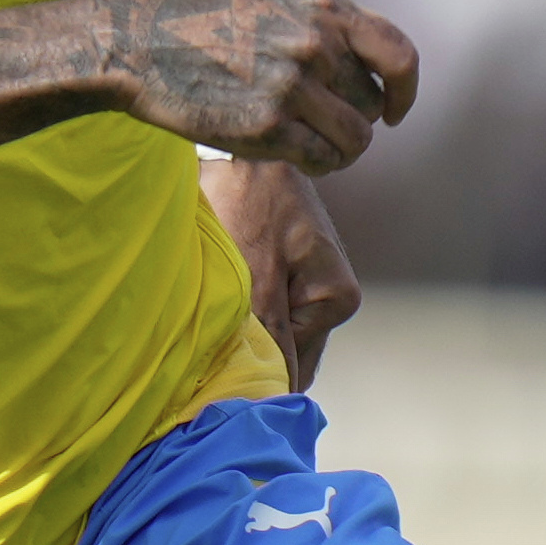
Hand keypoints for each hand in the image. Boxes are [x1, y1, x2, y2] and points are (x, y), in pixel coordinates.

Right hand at [96, 0, 418, 174]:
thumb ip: (324, 21)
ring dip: (338, 150)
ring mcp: (293, 86)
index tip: (393, 111)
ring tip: (309, 144)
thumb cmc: (204, 21)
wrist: (141, 45)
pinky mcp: (268, 126)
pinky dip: (317, 165)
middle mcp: (315, 44)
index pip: (398, 55)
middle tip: (319, 124)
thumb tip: (368, 60)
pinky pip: (322, 159)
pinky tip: (291, 154)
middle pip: (371, 104)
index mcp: (323, 8)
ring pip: (355, 139)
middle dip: (353, 120)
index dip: (405, 90)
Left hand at [204, 151, 362, 388]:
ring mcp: (308, 288)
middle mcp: (329, 298)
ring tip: (212, 301)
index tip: (217, 367)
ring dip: (238, 328)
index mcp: (336, 299)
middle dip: (248, 349)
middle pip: (284, 354)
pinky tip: (217, 289)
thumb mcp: (256, 275)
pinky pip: (260, 313)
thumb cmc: (247, 203)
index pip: (296, 370)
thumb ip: (270, 334)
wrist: (239, 152)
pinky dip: (236, 309)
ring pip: (268, 335)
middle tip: (209, 331)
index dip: (257, 371)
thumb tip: (278, 393)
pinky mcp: (286, 275)